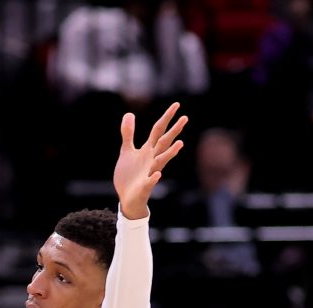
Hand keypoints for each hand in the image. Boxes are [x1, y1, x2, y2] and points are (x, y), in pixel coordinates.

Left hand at [113, 102, 187, 219]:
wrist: (127, 199)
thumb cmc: (129, 175)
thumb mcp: (127, 151)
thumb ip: (128, 133)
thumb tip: (129, 114)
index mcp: (148, 150)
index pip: (159, 130)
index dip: (167, 117)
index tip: (177, 104)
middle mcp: (152, 159)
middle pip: (164, 143)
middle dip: (174, 131)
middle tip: (185, 118)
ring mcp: (150, 172)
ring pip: (161, 161)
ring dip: (170, 153)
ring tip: (180, 143)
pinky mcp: (145, 186)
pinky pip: (150, 182)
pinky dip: (154, 178)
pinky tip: (158, 174)